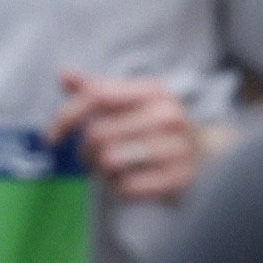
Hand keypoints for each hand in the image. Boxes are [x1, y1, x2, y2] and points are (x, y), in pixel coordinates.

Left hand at [52, 68, 214, 210]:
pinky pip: (126, 187)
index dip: (66, 115)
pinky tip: (134, 181)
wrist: (210, 158)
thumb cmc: (160, 129)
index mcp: (152, 90)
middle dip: (86, 153)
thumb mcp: (134, 103)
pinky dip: (121, 189)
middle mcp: (167, 114)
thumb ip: (98, 90)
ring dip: (104, 172)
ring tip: (118, 169)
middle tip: (95, 158)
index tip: (52, 137)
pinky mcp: (178, 178)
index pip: (97, 94)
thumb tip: (63, 73)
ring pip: (108, 162)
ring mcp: (175, 146)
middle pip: (96, 134)